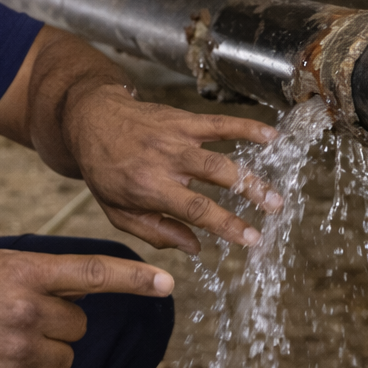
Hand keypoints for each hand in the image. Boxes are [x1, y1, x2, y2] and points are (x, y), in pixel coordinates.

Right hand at [0, 248, 172, 367]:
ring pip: (65, 358)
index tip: (168, 283)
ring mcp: (17, 350)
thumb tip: (88, 287)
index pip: (92, 273)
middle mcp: (26, 308)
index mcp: (24, 271)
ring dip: (42, 354)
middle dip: (55, 325)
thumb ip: (41, 273)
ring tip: (0, 343)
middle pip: (78, 325)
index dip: (134, 278)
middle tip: (14, 320)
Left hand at [64, 84, 282, 252]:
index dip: (226, 224)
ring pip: (220, 154)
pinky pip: (219, 122)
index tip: (251, 239)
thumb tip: (195, 248)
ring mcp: (175, 137)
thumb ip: (156, 232)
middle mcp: (165, 160)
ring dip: (252, 173)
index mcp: (149, 186)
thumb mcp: (118, 211)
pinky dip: (246, 127)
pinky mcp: (182, 119)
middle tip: (275, 211)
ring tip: (276, 193)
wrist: (91, 119)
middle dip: (249, 195)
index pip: (195, 209)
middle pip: (215, 177)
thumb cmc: (104, 170)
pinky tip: (272, 136)